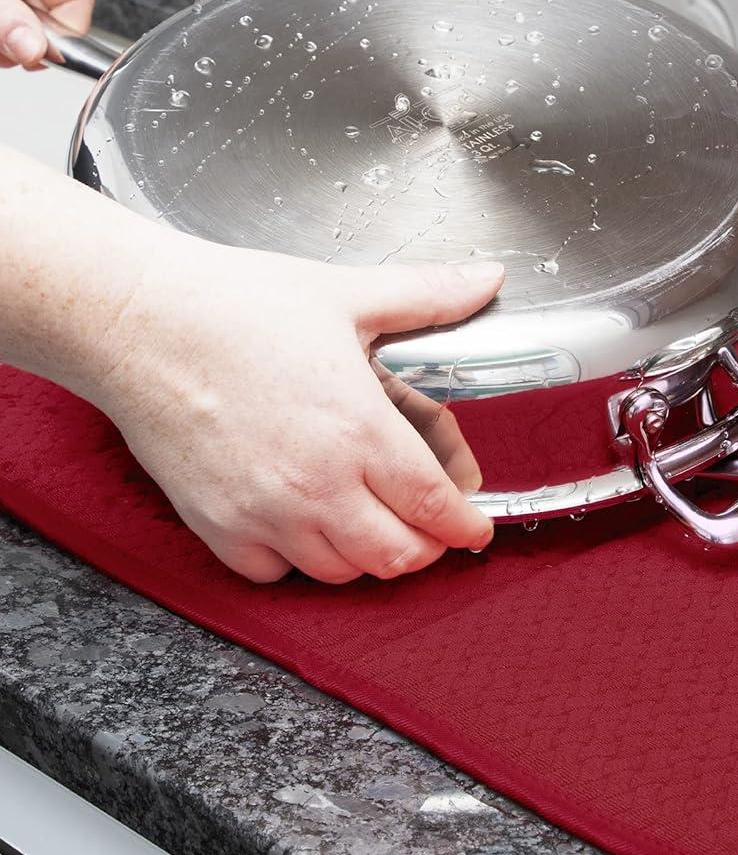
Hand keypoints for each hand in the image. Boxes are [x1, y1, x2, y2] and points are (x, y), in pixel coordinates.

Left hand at [0, 0, 92, 68]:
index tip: (29, 55)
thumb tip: (37, 50)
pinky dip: (3, 29)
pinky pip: (16, 12)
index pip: (76, 2)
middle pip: (56, 14)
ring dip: (11, 37)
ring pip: (34, 19)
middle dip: (27, 38)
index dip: (57, 37)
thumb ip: (5, 15)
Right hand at [89, 240, 505, 582]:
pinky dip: (296, 561)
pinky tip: (304, 524)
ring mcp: (263, 513)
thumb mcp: (346, 294)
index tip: (475, 527)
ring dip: (366, 554)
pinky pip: (272, 573)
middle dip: (426, 546)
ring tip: (372, 519)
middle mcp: (316, 485)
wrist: (135, 321)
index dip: (464, 526)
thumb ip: (428, 296)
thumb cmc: (232, 305)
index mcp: (359, 430)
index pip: (433, 506)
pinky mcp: (215, 526)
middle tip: (430, 524)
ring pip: (339, 572)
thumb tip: (486, 281)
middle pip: (395, 556)